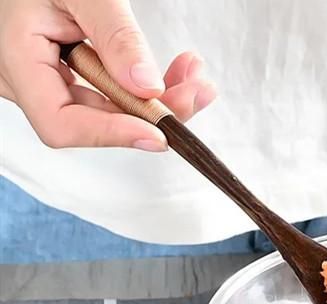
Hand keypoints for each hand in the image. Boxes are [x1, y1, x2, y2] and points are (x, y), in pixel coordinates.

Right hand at [0, 0, 215, 150]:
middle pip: (94, 122)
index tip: (158, 134)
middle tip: (196, 93)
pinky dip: (148, 87)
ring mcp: (48, 81)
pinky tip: (178, 72)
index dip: (111, 134)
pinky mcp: (71, 78)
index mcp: (16, 57)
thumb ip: (114, 34)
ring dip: (159, 100)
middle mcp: (27, 80)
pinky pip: (113, 95)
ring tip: (194, 76)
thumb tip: (145, 86)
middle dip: (151, 113)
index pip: (60, 122)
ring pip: (111, 111)